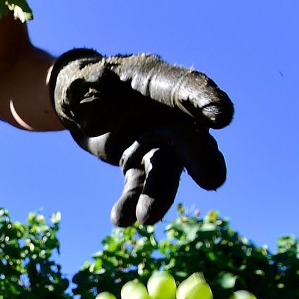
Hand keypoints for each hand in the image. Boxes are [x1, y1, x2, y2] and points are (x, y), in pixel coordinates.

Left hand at [50, 49, 232, 226]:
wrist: (76, 103)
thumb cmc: (82, 82)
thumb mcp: (78, 79)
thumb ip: (85, 91)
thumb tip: (94, 114)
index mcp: (155, 79)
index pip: (183, 86)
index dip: (203, 100)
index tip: (222, 116)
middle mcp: (166, 112)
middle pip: (188, 136)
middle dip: (200, 158)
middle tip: (213, 181)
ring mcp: (157, 140)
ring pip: (164, 169)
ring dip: (159, 195)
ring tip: (147, 218)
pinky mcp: (140, 165)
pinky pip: (138, 185)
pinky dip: (130, 203)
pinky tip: (120, 219)